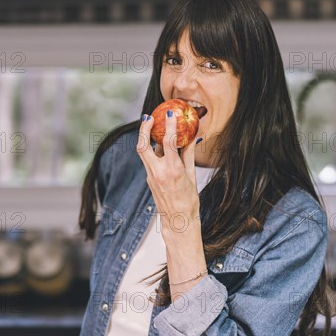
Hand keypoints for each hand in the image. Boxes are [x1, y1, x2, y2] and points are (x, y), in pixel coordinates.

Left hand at [136, 112, 200, 242]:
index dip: (169, 125)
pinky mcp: (150, 180)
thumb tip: (193, 137)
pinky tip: (161, 146)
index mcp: (172, 170)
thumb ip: (189, 155)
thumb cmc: (189, 201)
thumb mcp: (192, 176)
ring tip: (153, 127)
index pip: (169, 142)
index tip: (170, 113)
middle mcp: (158, 172)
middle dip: (143, 129)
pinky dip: (154, 151)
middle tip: (148, 117)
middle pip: (143, 145)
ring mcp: (151, 177)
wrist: (178, 222)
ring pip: (144, 152)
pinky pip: (150, 161)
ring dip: (147, 138)